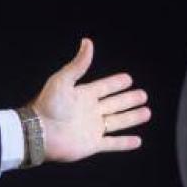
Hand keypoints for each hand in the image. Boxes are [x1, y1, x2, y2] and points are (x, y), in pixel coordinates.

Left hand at [31, 38, 150, 162]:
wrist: (39, 133)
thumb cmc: (48, 105)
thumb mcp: (63, 80)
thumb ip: (78, 64)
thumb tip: (87, 42)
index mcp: (83, 95)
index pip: (104, 87)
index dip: (116, 83)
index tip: (128, 79)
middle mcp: (90, 111)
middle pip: (114, 104)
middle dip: (129, 99)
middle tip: (143, 95)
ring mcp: (91, 128)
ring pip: (117, 122)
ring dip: (132, 118)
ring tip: (147, 112)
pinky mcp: (92, 144)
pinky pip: (112, 143)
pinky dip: (125, 143)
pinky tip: (137, 141)